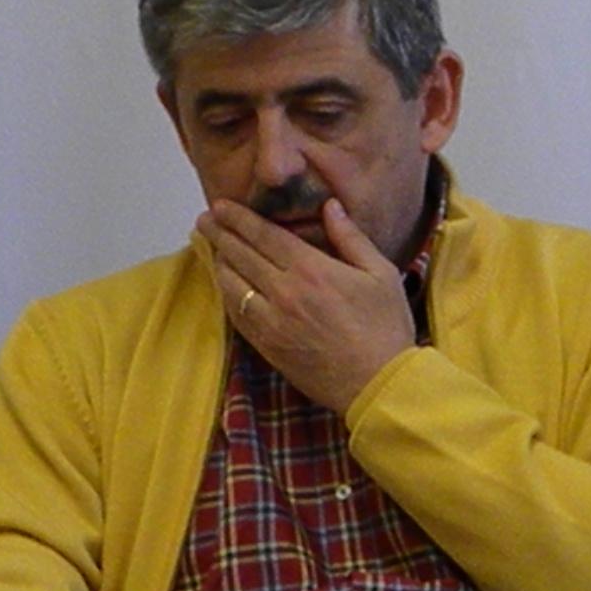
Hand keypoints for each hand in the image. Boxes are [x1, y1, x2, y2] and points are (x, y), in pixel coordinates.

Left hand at [198, 197, 415, 412]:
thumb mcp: (382, 274)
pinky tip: (225, 284)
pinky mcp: (266, 345)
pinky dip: (225, 293)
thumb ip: (351, 237)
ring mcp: (271, 321)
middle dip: (220, 232)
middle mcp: (284, 292)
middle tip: (205, 218)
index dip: (239, 218)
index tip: (222, 205)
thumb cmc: (386, 328)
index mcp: (312, 270)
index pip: (264, 235)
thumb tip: (330, 206)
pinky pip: (235, 313)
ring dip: (218, 260)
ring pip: (231, 283)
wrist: (377, 384)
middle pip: (240, 255)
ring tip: (212, 246)